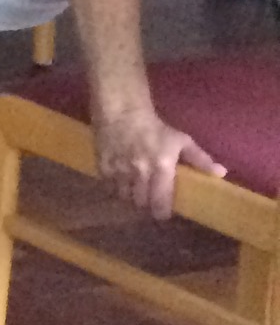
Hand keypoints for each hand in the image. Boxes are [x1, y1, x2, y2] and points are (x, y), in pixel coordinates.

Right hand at [94, 98, 223, 218]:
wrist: (122, 111)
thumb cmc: (155, 127)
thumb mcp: (181, 141)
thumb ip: (200, 159)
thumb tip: (221, 173)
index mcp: (161, 168)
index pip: (161, 202)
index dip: (161, 212)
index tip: (163, 214)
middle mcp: (140, 173)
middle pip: (141, 203)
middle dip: (146, 205)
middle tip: (149, 202)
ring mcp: (119, 170)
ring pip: (123, 196)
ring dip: (130, 197)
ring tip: (134, 193)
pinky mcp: (103, 165)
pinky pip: (108, 186)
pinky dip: (114, 187)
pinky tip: (119, 183)